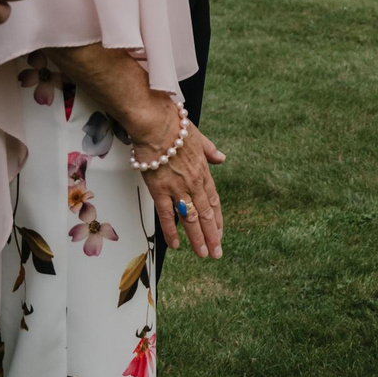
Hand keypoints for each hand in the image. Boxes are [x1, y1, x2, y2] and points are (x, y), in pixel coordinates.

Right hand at [129, 91, 225, 258]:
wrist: (155, 122)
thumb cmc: (174, 125)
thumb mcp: (198, 136)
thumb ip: (210, 150)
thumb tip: (222, 158)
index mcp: (203, 170)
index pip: (213, 200)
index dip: (217, 218)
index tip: (220, 232)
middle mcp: (193, 182)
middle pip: (206, 213)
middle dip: (212, 235)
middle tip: (217, 253)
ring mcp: (177, 187)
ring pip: (191, 218)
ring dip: (198, 238)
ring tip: (204, 254)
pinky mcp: (159, 189)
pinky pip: (167, 215)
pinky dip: (172, 231)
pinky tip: (177, 245)